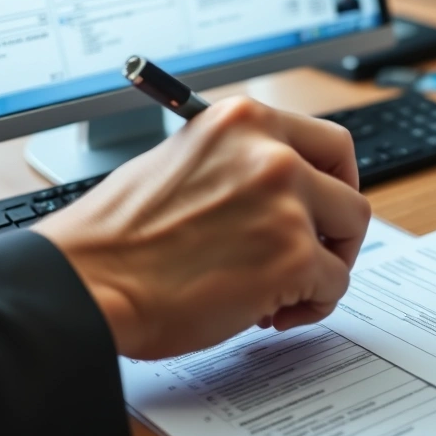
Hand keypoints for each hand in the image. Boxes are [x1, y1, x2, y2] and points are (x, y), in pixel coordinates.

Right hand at [34, 97, 370, 358]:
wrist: (85, 282)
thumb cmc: (120, 236)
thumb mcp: (185, 162)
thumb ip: (242, 165)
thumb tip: (290, 192)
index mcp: (243, 121)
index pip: (331, 142)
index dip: (336, 182)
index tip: (325, 208)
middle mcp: (272, 154)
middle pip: (350, 192)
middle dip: (336, 233)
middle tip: (311, 257)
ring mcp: (287, 206)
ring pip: (349, 239)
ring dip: (324, 269)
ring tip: (282, 290)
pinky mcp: (293, 257)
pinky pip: (334, 285)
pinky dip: (311, 305)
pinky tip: (267, 314)